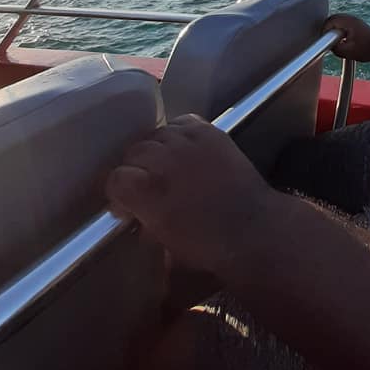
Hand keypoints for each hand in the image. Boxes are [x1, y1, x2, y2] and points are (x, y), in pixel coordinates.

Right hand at [106, 115, 274, 275]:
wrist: (253, 228)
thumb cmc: (210, 245)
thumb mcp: (165, 246)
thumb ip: (144, 227)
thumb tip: (137, 217)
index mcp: (148, 193)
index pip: (115, 178)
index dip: (118, 193)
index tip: (126, 206)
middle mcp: (164, 161)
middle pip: (133, 152)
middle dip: (135, 171)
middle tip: (147, 187)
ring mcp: (188, 142)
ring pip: (155, 135)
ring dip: (155, 151)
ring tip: (166, 168)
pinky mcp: (209, 132)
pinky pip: (181, 123)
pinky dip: (177, 134)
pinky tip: (183, 150)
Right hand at [323, 13, 369, 61]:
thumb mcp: (348, 52)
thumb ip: (335, 48)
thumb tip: (328, 45)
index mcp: (348, 22)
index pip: (329, 22)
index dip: (324, 32)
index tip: (324, 41)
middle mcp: (350, 18)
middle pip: (331, 20)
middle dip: (327, 30)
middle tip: (328, 42)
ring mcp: (353, 20)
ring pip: (336, 21)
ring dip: (333, 30)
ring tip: (336, 42)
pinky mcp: (355, 24)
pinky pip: (342, 24)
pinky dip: (339, 31)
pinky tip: (342, 40)